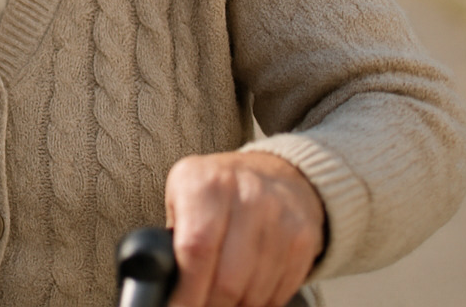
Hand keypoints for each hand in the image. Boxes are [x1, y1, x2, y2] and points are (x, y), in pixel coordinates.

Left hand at [164, 151, 324, 306]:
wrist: (274, 172)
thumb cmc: (216, 191)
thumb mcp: (182, 194)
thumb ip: (171, 234)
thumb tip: (162, 282)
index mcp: (206, 184)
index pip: (196, 249)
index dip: (187, 290)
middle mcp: (247, 195)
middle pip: (227, 279)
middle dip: (209, 305)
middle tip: (197, 306)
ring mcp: (279, 218)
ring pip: (254, 292)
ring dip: (235, 306)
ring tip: (220, 301)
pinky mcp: (303, 240)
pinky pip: (279, 292)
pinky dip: (260, 303)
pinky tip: (246, 294)